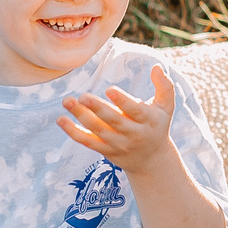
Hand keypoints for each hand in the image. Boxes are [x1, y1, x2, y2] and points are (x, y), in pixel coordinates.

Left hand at [59, 65, 178, 172]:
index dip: (123, 101)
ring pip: (98, 131)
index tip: (109, 90)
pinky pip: (88, 142)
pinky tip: (61, 120)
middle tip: (82, 96)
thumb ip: (165, 86)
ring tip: (67, 101)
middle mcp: (133, 134)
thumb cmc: (157, 125)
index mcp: (148, 120)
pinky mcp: (106, 151)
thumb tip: (157, 67)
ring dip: (81, 117)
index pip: (135, 111)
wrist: (151, 160)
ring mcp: (118, 144)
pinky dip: (73, 132)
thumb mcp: (166, 107)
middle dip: (97, 109)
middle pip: (114, 121)